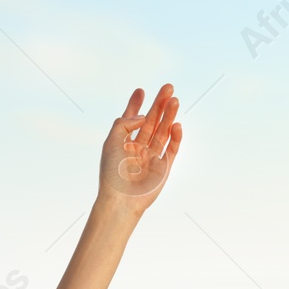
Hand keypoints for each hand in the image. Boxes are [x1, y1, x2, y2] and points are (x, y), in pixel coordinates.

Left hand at [98, 83, 182, 215]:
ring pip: (163, 132)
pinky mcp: (164, 168)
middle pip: (151, 121)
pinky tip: (176, 124)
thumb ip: (124, 123)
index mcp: (123, 143)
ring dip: (169, 116)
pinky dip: (175, 137)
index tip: (141, 90)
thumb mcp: (111, 141)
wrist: (121, 200)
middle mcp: (138, 149)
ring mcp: (151, 157)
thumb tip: (143, 116)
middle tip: (168, 88)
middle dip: (159, 105)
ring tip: (175, 100)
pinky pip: (172, 149)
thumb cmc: (112, 173)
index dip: (136, 105)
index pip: (130, 120)